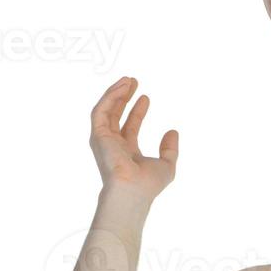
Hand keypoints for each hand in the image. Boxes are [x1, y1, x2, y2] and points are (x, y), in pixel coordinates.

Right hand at [89, 76, 178, 199]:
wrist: (133, 190)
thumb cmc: (148, 184)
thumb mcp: (167, 165)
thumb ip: (170, 149)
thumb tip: (173, 131)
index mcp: (126, 152)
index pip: (130, 127)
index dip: (137, 111)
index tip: (146, 97)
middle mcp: (112, 145)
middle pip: (115, 116)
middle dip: (123, 98)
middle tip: (133, 81)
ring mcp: (103, 140)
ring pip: (106, 110)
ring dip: (116, 93)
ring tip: (128, 79)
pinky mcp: (97, 135)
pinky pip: (101, 110)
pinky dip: (110, 96)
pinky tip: (123, 86)